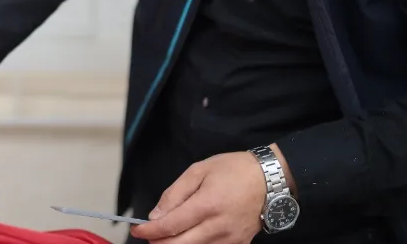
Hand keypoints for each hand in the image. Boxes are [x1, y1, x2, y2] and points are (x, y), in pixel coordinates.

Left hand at [130, 145, 292, 243]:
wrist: (269, 180)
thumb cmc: (232, 170)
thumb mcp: (198, 171)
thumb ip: (174, 194)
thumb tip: (156, 216)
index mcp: (207, 205)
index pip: (171, 226)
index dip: (150, 231)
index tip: (137, 230)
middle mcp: (218, 227)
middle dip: (158, 243)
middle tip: (148, 235)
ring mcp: (230, 239)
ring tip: (165, 235)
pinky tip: (186, 238)